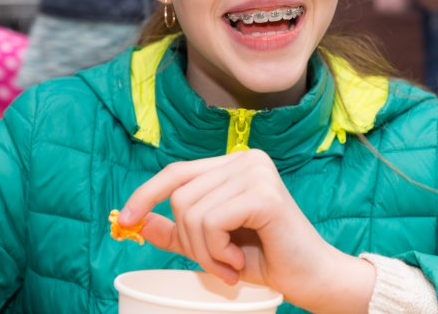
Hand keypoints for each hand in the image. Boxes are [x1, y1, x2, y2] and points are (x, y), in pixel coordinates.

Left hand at [118, 150, 374, 312]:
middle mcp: (247, 159)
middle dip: (190, 240)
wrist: (310, 278)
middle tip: (219, 262)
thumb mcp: (212, 245)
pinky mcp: (264, 194)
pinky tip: (239, 261)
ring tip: (231, 263)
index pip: (178, 171)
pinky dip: (216, 251)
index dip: (147, 193)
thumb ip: (178, 231)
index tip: (127, 219)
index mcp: (236, 164)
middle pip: (180, 196)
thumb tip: (139, 222)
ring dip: (204, 251)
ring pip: (192, 212)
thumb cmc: (266, 259)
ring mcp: (257, 173)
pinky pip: (211, 222)